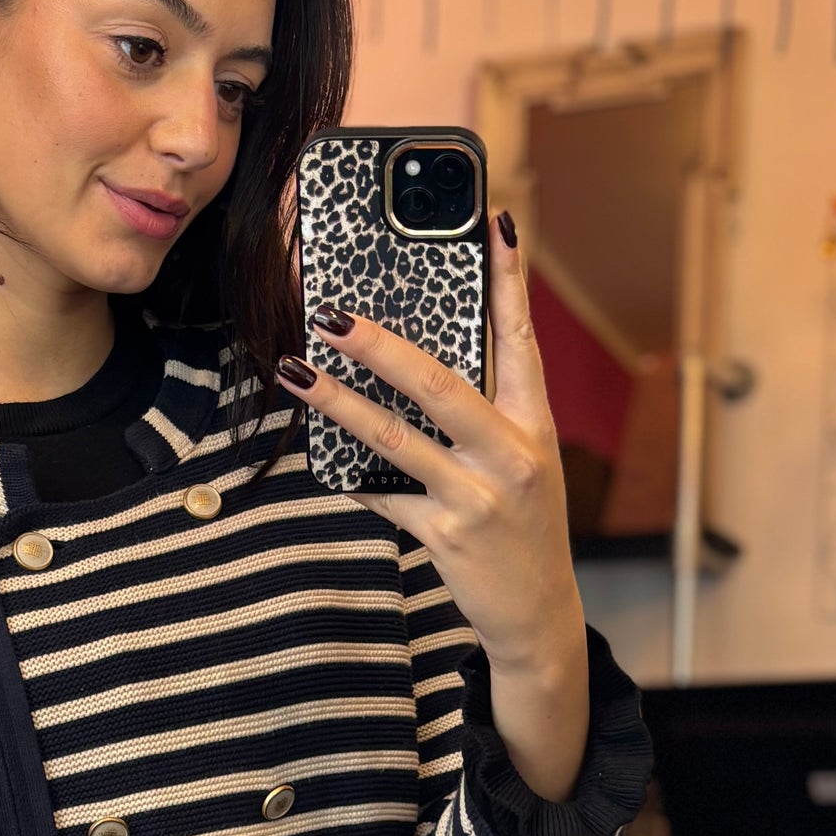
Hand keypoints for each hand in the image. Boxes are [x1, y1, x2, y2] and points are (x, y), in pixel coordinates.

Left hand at [277, 208, 590, 802]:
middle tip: (332, 313)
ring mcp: (477, 498)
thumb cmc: (523, 524)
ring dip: (338, 403)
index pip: (523, 339)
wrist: (540, 614)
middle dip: (382, 346)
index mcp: (536, 425)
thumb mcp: (523, 462)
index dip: (510, 280)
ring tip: (295, 371)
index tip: (496, 221)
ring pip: (396, 439)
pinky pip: (381, 494)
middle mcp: (513, 456)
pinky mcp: (444, 535)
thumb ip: (486, 411)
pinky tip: (315, 453)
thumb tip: (417, 354)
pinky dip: (348, 474)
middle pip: (442, 385)